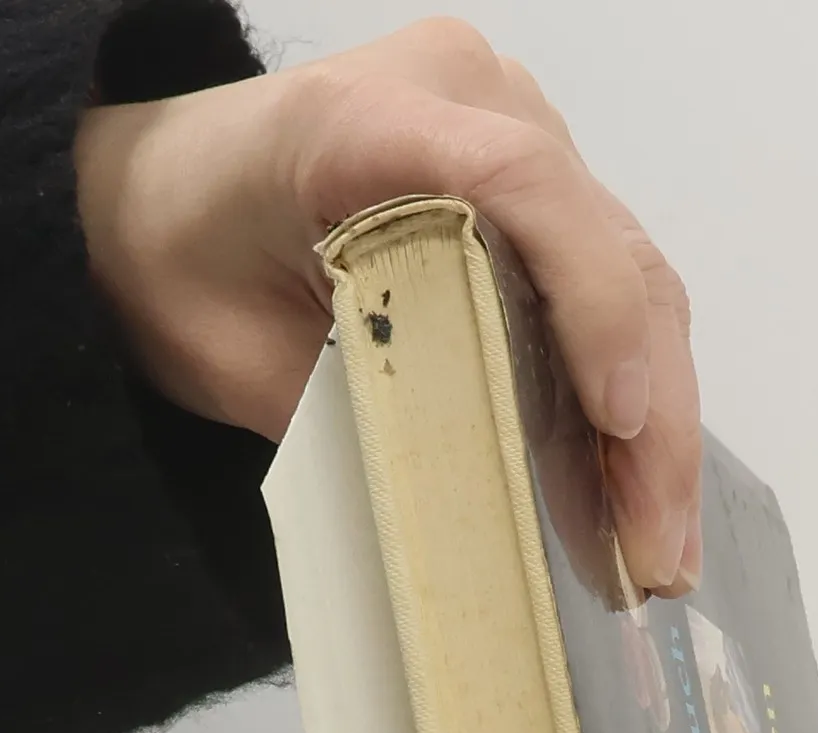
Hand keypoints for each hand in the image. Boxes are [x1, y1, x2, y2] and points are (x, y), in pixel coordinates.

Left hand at [74, 18, 701, 594]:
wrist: (156, 187)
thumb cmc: (176, 257)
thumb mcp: (231, 354)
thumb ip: (351, 413)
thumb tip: (475, 511)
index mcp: (365, 122)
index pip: (522, 187)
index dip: (591, 304)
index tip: (619, 422)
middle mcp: (468, 97)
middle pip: (608, 245)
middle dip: (651, 413)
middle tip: (659, 549)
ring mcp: (513, 124)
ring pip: (632, 270)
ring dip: (659, 416)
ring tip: (661, 543)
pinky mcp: (535, 171)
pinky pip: (611, 275)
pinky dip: (634, 384)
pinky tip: (638, 485)